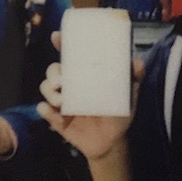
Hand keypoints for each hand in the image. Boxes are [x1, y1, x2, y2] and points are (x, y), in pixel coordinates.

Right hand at [38, 30, 143, 180]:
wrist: (111, 143)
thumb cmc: (118, 116)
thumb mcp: (128, 96)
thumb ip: (134, 79)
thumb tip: (137, 62)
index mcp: (84, 78)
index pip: (70, 57)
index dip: (61, 45)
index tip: (57, 37)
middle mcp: (70, 87)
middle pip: (53, 71)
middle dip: (53, 73)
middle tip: (62, 82)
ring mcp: (62, 103)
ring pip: (45, 89)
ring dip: (49, 92)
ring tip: (61, 101)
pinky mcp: (57, 120)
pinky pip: (44, 111)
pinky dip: (45, 110)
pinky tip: (50, 110)